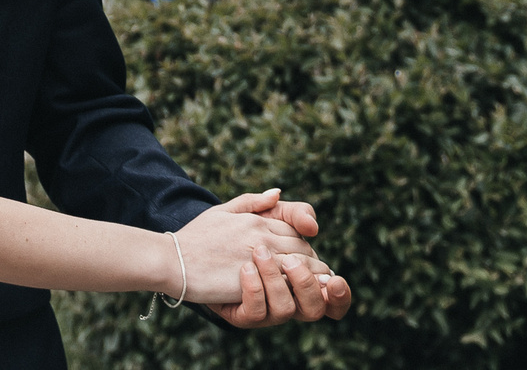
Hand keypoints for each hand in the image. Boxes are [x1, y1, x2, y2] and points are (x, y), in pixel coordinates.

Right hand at [167, 188, 309, 306]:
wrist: (172, 259)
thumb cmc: (193, 238)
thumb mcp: (222, 212)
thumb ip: (252, 202)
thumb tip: (278, 193)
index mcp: (256, 219)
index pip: (295, 230)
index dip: (304, 246)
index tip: (307, 261)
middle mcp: (262, 234)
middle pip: (303, 247)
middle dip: (312, 263)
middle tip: (318, 279)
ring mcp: (260, 254)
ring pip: (302, 263)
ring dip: (312, 277)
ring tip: (318, 288)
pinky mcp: (256, 276)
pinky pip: (288, 281)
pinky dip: (300, 287)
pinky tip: (303, 296)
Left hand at [198, 193, 350, 327]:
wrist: (188, 250)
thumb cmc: (231, 231)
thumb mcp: (262, 214)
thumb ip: (290, 213)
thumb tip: (313, 223)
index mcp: (298, 276)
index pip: (330, 293)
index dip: (339, 292)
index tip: (334, 279)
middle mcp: (286, 297)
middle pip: (315, 306)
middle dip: (308, 284)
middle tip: (291, 261)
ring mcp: (265, 307)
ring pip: (287, 310)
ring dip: (277, 281)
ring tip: (259, 254)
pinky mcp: (242, 313)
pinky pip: (256, 312)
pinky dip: (255, 290)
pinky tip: (245, 269)